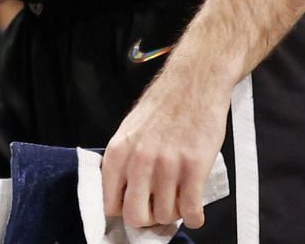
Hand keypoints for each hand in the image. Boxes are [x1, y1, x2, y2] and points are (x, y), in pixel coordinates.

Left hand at [102, 65, 230, 230]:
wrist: (192, 84)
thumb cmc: (162, 108)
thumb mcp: (129, 132)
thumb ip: (124, 163)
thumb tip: (124, 197)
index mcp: (118, 152)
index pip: (109, 202)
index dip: (124, 212)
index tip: (136, 209)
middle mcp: (139, 160)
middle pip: (136, 216)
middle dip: (148, 220)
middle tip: (158, 210)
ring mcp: (167, 165)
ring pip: (166, 215)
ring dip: (174, 214)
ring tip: (179, 200)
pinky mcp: (194, 167)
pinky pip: (191, 210)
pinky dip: (194, 217)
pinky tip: (194, 210)